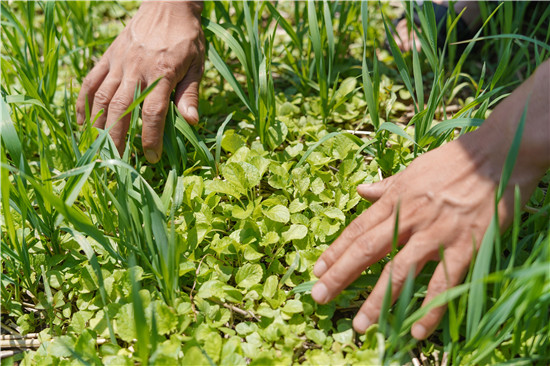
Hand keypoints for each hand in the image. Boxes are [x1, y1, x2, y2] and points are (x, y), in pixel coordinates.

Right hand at [76, 1, 203, 162]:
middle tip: (118, 162)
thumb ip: (190, 93)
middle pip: (122, 109)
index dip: (151, 137)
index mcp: (162, 73)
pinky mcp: (108, 57)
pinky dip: (84, 102)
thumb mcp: (197, 64)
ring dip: (98, 125)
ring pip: (102, 97)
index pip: (153, 112)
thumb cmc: (187, 38)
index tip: (151, 157)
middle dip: (118, 138)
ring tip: (98, 148)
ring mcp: (119, 62)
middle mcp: (136, 69)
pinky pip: (91, 81)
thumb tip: (192, 122)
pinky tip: (82, 122)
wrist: (167, 5)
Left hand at [311, 59, 548, 339]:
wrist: (494, 155)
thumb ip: (385, 186)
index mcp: (394, 199)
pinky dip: (430, 308)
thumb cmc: (451, 162)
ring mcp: (435, 234)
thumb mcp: (411, 170)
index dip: (335, 251)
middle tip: (320, 297)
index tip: (317, 271)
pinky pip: (443, 282)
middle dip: (341, 276)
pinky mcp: (464, 246)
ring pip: (399, 271)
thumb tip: (361, 191)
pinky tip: (415, 330)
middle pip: (367, 251)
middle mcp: (408, 218)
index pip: (357, 230)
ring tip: (361, 325)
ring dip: (378, 300)